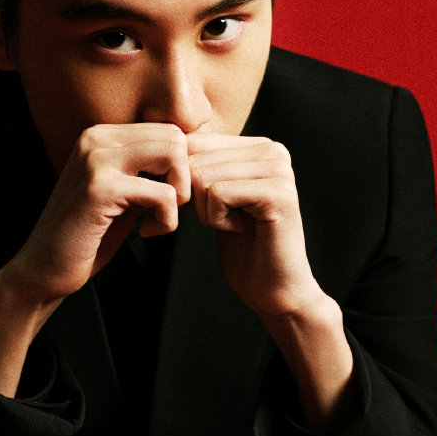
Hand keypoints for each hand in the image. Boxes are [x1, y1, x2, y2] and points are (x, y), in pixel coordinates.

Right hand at [0, 123, 188, 395]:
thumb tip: (193, 159)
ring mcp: (96, 161)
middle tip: (167, 209)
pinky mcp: (101, 189)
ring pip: (174, 155)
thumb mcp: (122, 194)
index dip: (180, 168)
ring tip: (158, 218)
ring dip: (179, 195)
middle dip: (184, 177)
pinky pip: (164, 194)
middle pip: (175, 137)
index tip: (165, 199)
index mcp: (100, 136)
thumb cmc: (86, 237)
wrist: (44, 270)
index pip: (168, 129)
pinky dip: (166, 221)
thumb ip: (147, 171)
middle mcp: (96, 139)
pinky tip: (146, 233)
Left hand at [187, 132, 355, 429]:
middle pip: (194, 159)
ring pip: (202, 177)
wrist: (273, 291)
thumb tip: (159, 147)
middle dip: (192, 200)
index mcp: (258, 146)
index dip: (181, 182)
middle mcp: (272, 150)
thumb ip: (198, 168)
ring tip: (233, 225)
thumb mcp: (213, 200)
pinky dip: (216, 219)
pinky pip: (216, 193)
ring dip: (206, 212)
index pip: (193, 144)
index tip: (191, 211)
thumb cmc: (242, 248)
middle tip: (217, 223)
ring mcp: (278, 169)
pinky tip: (240, 229)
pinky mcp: (277, 193)